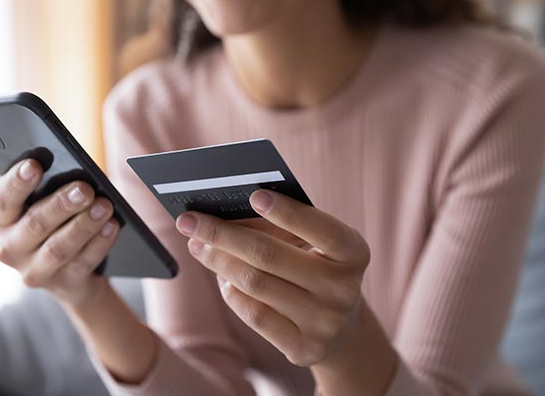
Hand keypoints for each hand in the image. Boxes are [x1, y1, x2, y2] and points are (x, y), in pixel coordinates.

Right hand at [0, 159, 119, 306]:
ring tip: (104, 206)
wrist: (72, 274)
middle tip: (84, 189)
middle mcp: (10, 248)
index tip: (34, 165)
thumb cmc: (57, 224)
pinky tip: (112, 226)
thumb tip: (73, 173)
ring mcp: (34, 270)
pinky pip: (82, 262)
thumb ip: (48, 189)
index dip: (17, 182)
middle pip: (35, 224)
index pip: (3, 199)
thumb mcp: (46, 205)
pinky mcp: (62, 285)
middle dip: (61, 205)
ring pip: (59, 247)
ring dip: (84, 225)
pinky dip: (99, 243)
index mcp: (2, 220)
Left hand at [175, 189, 370, 366]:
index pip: (322, 230)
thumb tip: (225, 215)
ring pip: (255, 284)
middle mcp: (344, 290)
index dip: (288, 213)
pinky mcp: (304, 349)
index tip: (254, 195)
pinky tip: (222, 278)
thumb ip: (281, 227)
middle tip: (190, 221)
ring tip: (198, 245)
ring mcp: (325, 323)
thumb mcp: (314, 244)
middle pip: (270, 256)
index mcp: (354, 253)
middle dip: (223, 234)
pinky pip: (254, 315)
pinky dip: (232, 292)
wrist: (340, 328)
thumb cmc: (317, 268)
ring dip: (218, 261)